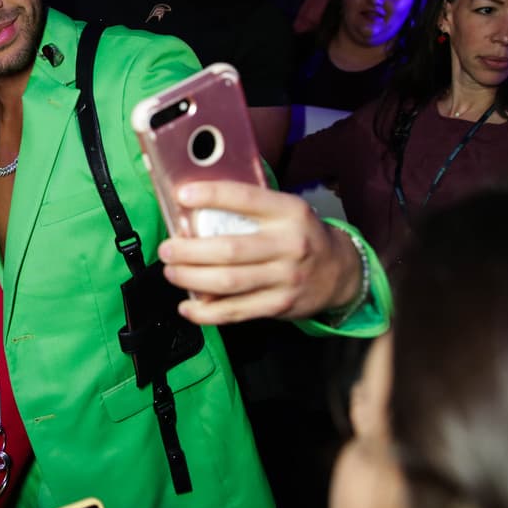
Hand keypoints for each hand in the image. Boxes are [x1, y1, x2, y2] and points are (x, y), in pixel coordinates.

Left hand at [156, 181, 362, 323]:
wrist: (341, 272)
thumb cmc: (299, 235)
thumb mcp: (285, 211)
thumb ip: (249, 209)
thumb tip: (193, 210)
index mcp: (289, 212)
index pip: (246, 199)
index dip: (212, 195)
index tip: (183, 194)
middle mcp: (289, 244)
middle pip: (229, 249)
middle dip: (188, 250)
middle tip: (166, 249)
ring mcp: (286, 278)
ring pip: (228, 282)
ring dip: (191, 279)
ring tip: (171, 272)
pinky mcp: (280, 305)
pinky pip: (236, 312)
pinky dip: (207, 313)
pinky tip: (188, 307)